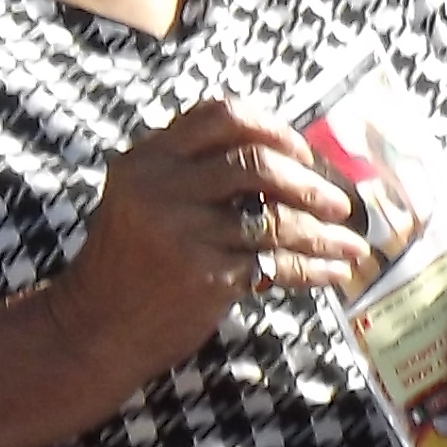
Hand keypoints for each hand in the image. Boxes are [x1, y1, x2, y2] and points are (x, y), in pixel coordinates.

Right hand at [42, 99, 369, 395]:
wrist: (95, 328)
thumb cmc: (129, 263)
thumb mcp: (141, 198)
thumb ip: (192, 170)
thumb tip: (281, 155)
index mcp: (148, 159)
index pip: (222, 117)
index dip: (272, 128)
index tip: (301, 151)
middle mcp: (161, 188)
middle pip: (256, 163)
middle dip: (308, 181)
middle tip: (337, 202)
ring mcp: (183, 232)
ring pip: (274, 219)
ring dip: (323, 232)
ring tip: (351, 243)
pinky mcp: (204, 276)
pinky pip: (275, 264)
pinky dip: (313, 268)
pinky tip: (333, 272)